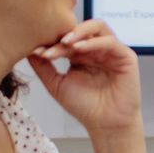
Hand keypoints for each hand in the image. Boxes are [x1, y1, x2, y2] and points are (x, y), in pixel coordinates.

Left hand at [28, 19, 141, 133]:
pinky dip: (94, 42)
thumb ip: (43, 67)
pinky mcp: (125, 56)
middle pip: (81, 29)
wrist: (105, 125)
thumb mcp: (57, 84)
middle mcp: (97, 49)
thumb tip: (28, 49)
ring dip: (80, 32)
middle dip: (64, 35)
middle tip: (50, 46)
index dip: (52, 42)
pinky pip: (110, 41)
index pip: (67, 38)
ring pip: (98, 27)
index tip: (37, 51)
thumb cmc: (84, 106)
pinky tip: (79, 48)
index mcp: (82, 54)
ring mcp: (112, 51)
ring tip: (65, 42)